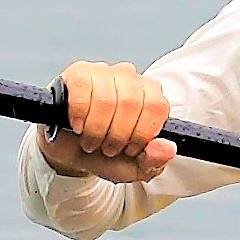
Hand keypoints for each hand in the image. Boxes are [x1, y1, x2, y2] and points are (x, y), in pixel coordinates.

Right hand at [39, 62, 176, 181]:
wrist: (72, 153)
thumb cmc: (106, 155)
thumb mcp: (134, 167)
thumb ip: (155, 161)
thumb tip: (167, 148)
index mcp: (151, 95)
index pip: (157, 106)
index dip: (142, 134)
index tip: (130, 150)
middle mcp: (130, 78)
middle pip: (130, 103)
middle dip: (117, 135)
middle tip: (108, 149)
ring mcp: (104, 72)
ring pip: (106, 98)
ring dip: (96, 129)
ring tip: (91, 141)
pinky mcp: (78, 74)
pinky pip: (82, 88)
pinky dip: (79, 113)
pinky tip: (77, 126)